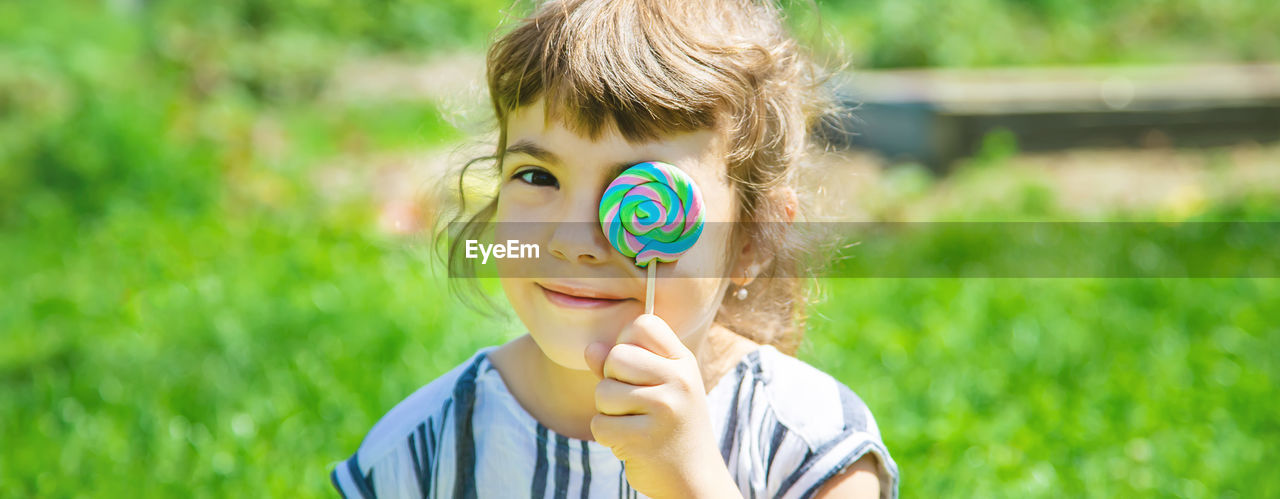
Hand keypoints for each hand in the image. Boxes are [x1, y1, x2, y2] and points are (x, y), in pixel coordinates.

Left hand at [583, 314, 741, 498]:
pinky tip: (630, 442)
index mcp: (683, 362)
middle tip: (631, 402)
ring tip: (632, 423)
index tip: (634, 368)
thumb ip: (624, 366)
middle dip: (612, 380)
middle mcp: (679, 380)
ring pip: (603, 391)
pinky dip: (607, 436)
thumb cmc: (670, 426)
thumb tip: (590, 348)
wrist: (695, 477)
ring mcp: (664, 409)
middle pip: (616, 356)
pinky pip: (599, 424)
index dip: (626, 342)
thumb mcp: (658, 388)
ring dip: (607, 411)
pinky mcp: (645, 438)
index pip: (643, 324)